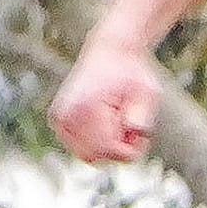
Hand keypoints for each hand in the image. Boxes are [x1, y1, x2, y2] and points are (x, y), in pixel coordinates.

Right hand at [49, 34, 161, 163]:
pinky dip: (98, 142)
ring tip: (120, 122)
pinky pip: (81, 148)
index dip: (128, 151)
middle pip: (93, 156)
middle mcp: (64, 114)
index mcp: (84, 106)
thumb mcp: (147, 91)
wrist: (110, 51)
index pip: (105, 148)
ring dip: (108, 147)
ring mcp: (58, 119)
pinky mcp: (58, 122)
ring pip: (87, 155)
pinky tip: (109, 123)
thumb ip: (142, 114)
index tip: (140, 135)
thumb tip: (135, 130)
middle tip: (132, 128)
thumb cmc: (131, 72)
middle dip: (117, 150)